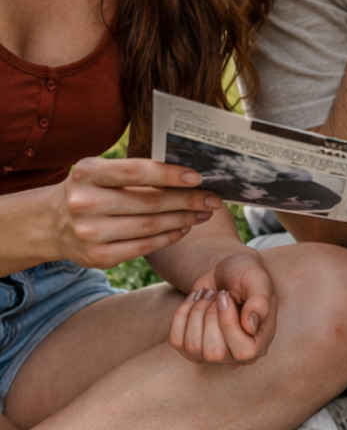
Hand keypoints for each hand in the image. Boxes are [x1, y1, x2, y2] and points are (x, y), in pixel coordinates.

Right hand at [49, 158, 221, 268]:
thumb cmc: (88, 191)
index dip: (169, 175)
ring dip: (183, 220)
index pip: (136, 172)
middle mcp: (85, 203)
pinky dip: (168, 237)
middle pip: (149, 202)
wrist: (52, 224)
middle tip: (213, 199)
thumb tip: (185, 175)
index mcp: (87, 173)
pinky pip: (144, 247)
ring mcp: (90, 233)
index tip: (197, 177)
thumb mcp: (99, 173)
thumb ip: (133, 172)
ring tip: (202, 213)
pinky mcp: (98, 257)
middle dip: (187, 200)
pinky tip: (183, 229)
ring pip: (149, 227)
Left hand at [169, 247, 277, 365]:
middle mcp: (236, 356)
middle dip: (210, 315)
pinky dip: (181, 315)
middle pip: (214, 352)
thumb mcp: (258, 282)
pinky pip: (176, 340)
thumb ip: (260, 302)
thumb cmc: (247, 277)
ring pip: (193, 346)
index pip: (243, 352)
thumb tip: (250, 327)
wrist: (227, 273)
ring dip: (196, 312)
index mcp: (259, 345)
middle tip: (219, 295)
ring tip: (208, 296)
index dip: (229, 323)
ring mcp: (211, 355)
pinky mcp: (191, 347)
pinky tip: (195, 301)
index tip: (226, 296)